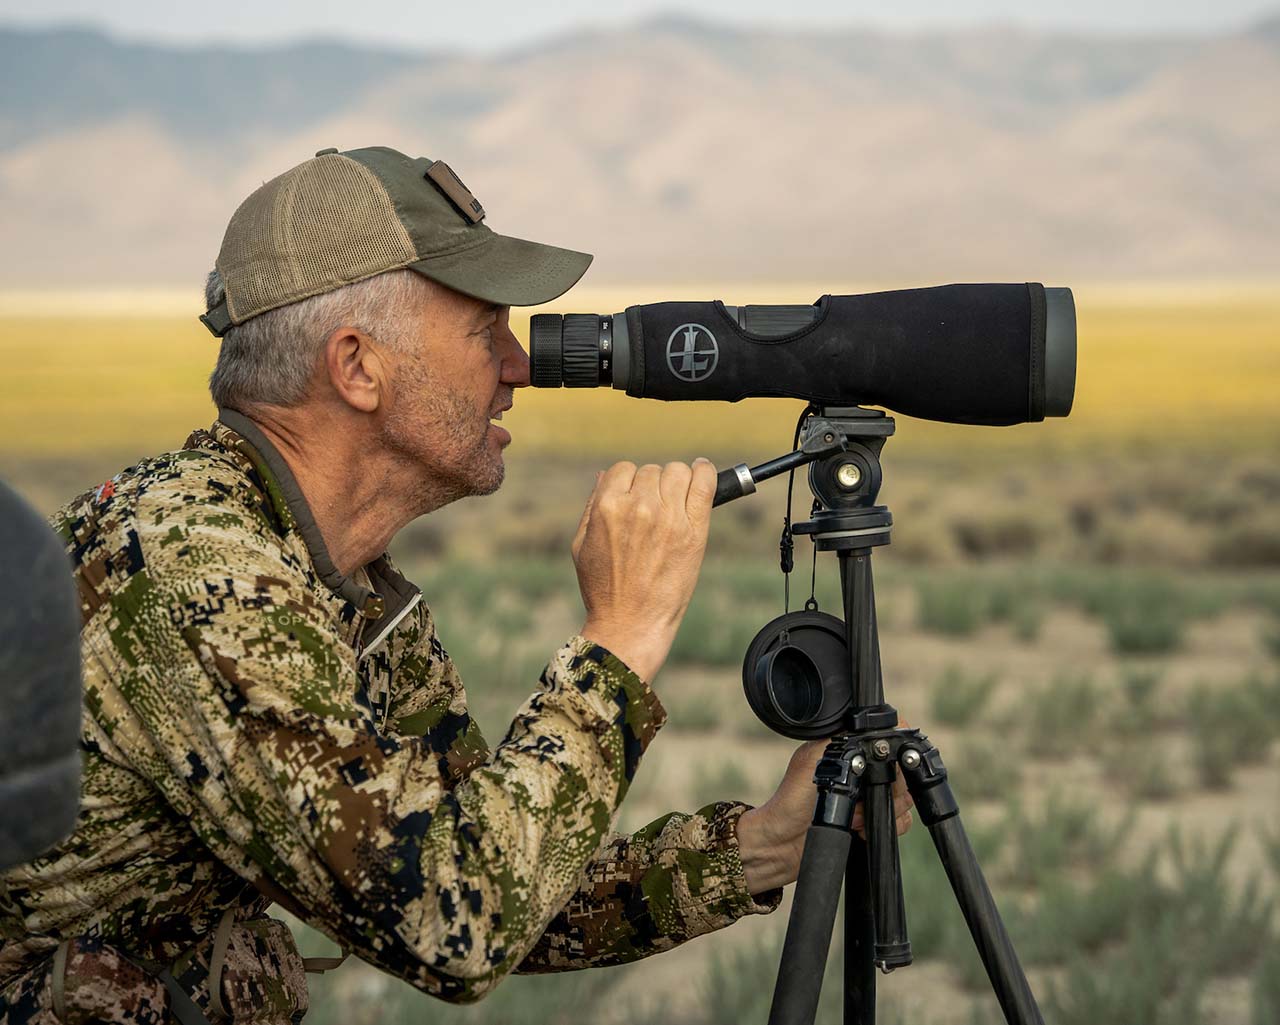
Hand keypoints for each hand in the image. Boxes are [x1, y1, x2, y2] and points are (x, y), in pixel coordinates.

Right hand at [573, 459, 716, 681]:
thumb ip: (592, 506)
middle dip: (653, 487)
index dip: (630, 483)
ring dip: (677, 482)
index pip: (623, 469)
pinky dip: (706, 472)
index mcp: (607, 507)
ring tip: (677, 502)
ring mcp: (668, 517)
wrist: (630, 624)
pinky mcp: (693, 530)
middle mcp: (638, 506)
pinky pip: (705, 483)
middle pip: (653, 471)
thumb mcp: (582, 544)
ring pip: (678, 472)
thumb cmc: (603, 589)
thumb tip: (605, 475)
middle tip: (656, 511)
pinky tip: (704, 471)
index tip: (637, 498)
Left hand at [737, 734, 914, 895]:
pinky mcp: (872, 820)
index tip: (882, 767)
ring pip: (903, 797)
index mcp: (848, 749)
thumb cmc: (792, 801)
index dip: (891, 753)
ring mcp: (868, 796)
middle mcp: (862, 771)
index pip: (886, 742)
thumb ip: (840, 740)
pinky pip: (901, 820)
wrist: (784, 844)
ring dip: (878, 809)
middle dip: (882, 788)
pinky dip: (884, 826)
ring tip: (852, 815)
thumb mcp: (813, 759)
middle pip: (899, 772)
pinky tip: (860, 828)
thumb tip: (865, 725)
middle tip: (858, 796)